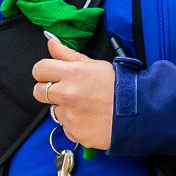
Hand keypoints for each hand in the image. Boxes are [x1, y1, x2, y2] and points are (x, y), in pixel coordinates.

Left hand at [31, 35, 114, 149]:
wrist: (137, 112)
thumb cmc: (117, 85)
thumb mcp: (94, 65)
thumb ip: (68, 55)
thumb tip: (50, 42)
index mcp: (71, 74)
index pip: (39, 69)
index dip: (44, 72)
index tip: (52, 75)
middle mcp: (66, 95)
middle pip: (38, 92)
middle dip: (49, 90)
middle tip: (65, 92)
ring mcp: (69, 116)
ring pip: (54, 111)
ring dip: (65, 109)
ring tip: (85, 107)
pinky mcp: (74, 133)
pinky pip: (66, 127)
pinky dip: (74, 124)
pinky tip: (89, 119)